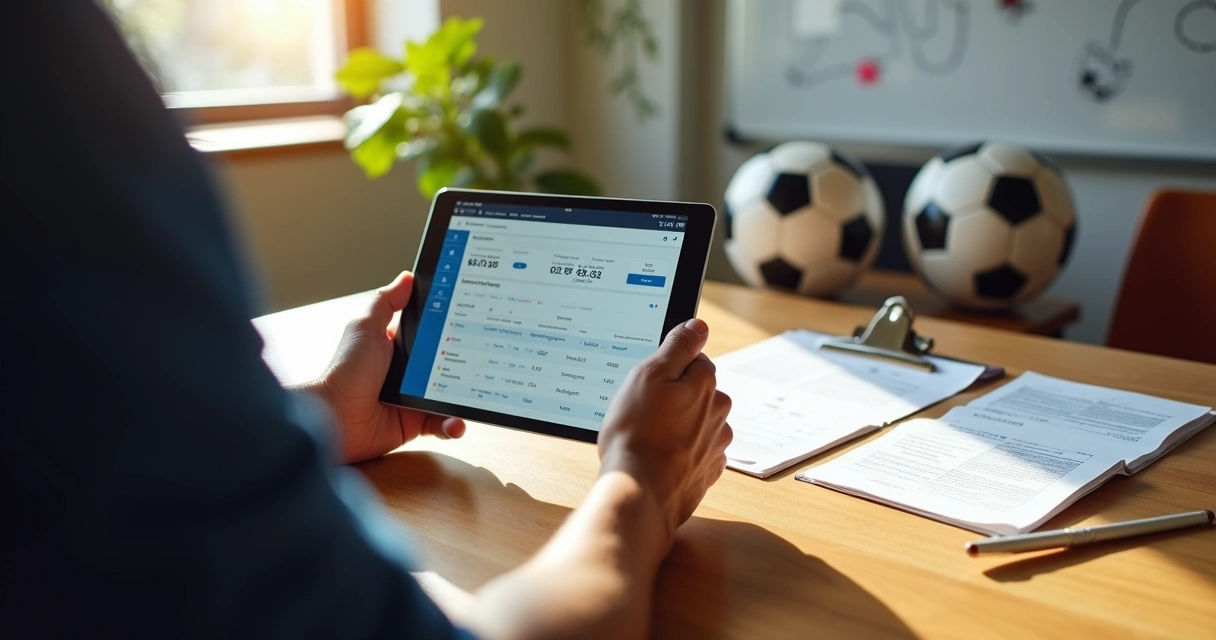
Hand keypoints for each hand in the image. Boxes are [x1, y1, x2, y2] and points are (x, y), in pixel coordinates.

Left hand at [301, 271, 464, 463]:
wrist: (334, 416)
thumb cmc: (345, 371)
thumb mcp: (365, 327)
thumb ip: (386, 302)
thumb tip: (407, 278)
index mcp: (398, 346)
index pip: (433, 332)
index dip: (453, 326)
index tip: (475, 320)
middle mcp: (409, 371)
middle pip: (448, 363)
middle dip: (467, 362)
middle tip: (484, 359)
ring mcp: (414, 397)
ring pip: (450, 394)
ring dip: (465, 396)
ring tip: (475, 395)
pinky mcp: (415, 422)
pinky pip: (441, 423)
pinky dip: (452, 424)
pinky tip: (456, 422)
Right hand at [596, 318, 731, 541]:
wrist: (639, 493)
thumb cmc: (636, 434)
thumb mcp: (648, 376)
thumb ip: (678, 346)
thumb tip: (699, 325)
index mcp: (706, 384)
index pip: (693, 359)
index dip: (667, 369)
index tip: (648, 384)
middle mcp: (718, 413)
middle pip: (697, 392)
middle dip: (674, 398)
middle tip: (643, 412)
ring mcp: (716, 444)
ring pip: (696, 422)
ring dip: (678, 426)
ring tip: (648, 438)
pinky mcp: (708, 471)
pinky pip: (695, 451)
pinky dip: (680, 452)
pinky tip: (659, 458)